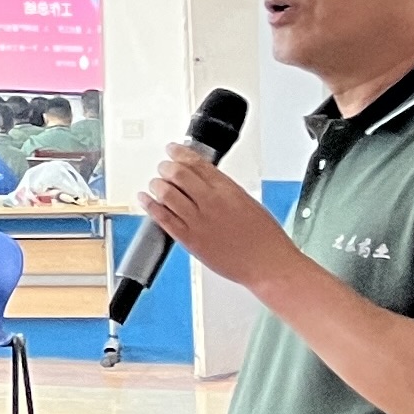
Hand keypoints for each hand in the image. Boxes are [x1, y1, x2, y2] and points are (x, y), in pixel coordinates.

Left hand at [136, 140, 294, 288]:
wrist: (268, 264)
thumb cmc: (265, 238)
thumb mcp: (248, 202)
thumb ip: (224, 191)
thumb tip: (205, 183)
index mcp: (228, 190)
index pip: (196, 163)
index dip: (179, 153)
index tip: (172, 149)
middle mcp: (210, 202)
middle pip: (177, 174)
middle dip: (166, 167)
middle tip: (163, 167)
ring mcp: (198, 221)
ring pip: (166, 193)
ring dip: (156, 184)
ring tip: (155, 183)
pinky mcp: (189, 239)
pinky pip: (163, 218)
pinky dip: (150, 205)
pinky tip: (145, 199)